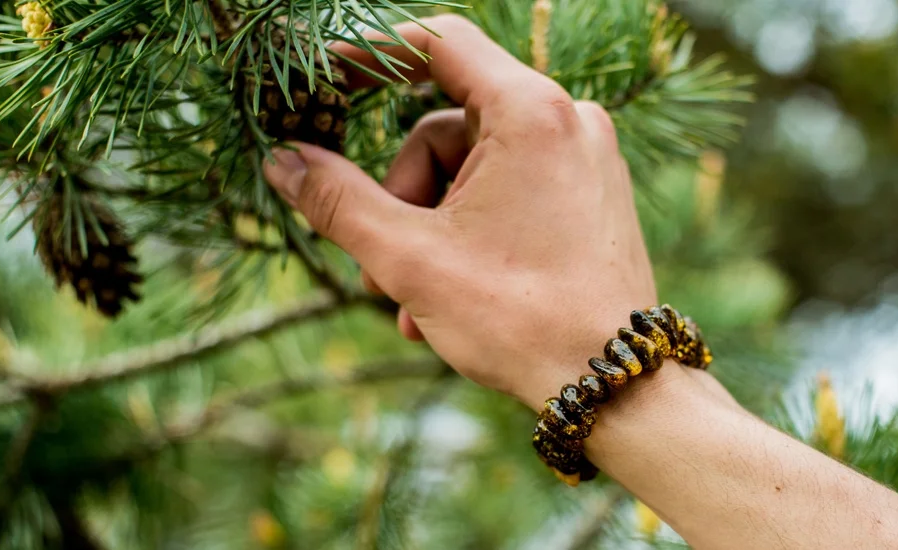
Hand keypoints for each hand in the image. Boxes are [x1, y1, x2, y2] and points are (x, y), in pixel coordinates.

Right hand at [263, 15, 656, 407]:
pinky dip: (472, 234)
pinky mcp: (593, 195)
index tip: (324, 78)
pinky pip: (511, 192)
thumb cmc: (520, 318)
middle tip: (379, 268)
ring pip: (474, 170)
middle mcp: (569, 120)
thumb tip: (281, 161)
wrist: (615, 384)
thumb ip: (336, 199)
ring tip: (414, 303)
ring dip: (430, 230)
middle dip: (402, 197)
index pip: (438, 41)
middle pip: (446, 127)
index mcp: (531, 112)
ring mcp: (587, 158)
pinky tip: (448, 299)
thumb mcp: (409, 257)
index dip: (371, 52)